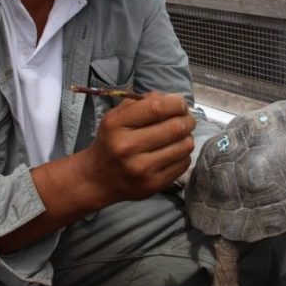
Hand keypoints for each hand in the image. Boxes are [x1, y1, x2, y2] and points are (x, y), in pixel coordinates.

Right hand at [80, 93, 195, 206]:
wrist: (97, 179)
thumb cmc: (111, 141)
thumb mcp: (117, 116)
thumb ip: (143, 102)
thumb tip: (174, 100)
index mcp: (116, 124)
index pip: (157, 107)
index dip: (176, 103)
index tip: (180, 104)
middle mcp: (127, 147)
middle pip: (176, 127)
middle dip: (187, 120)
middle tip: (186, 120)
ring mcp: (141, 168)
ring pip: (184, 146)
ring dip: (187, 137)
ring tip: (180, 136)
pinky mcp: (153, 184)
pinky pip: (183, 163)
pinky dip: (183, 154)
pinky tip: (173, 152)